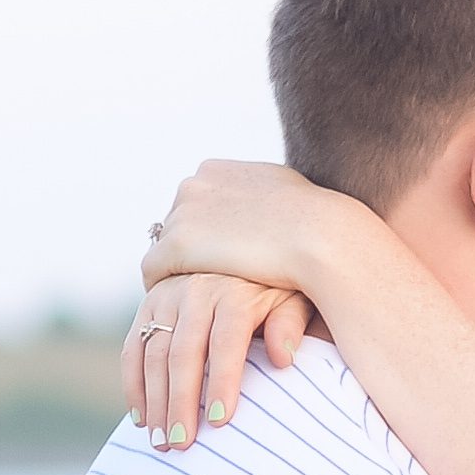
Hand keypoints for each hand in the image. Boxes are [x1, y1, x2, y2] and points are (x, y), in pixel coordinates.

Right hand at [128, 271, 309, 444]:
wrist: (236, 250)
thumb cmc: (273, 289)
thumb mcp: (292, 299)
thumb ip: (289, 325)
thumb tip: (283, 359)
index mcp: (235, 293)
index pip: (226, 342)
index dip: (222, 382)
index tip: (221, 422)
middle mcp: (197, 292)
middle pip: (184, 353)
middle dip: (181, 402)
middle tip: (182, 443)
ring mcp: (167, 297)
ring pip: (154, 354)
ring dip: (155, 401)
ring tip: (162, 441)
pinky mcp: (148, 304)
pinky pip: (133, 348)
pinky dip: (134, 385)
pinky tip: (141, 419)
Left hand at [145, 157, 357, 304]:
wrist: (320, 236)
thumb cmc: (315, 221)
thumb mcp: (284, 192)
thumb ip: (262, 197)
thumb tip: (265, 207)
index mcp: (217, 170)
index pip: (196, 200)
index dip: (204, 229)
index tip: (214, 252)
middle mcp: (195, 183)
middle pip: (177, 221)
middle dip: (189, 246)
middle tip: (200, 276)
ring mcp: (184, 213)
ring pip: (165, 245)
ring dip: (177, 267)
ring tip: (189, 295)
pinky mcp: (178, 246)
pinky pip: (154, 269)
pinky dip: (162, 285)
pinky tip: (179, 305)